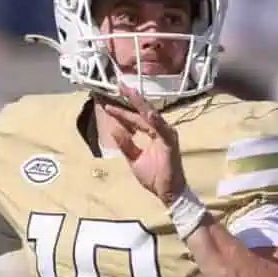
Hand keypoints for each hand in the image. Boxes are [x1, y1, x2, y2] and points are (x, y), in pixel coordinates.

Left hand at [103, 85, 186, 202]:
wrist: (167, 192)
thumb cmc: (155, 176)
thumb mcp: (134, 159)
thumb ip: (125, 144)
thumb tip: (113, 129)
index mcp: (152, 133)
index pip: (134, 119)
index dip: (121, 112)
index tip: (107, 104)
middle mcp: (160, 130)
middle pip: (143, 111)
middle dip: (131, 98)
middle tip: (120, 84)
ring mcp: (166, 135)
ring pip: (152, 116)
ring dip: (141, 104)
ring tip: (130, 92)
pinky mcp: (170, 143)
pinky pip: (162, 130)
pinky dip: (155, 121)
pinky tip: (147, 113)